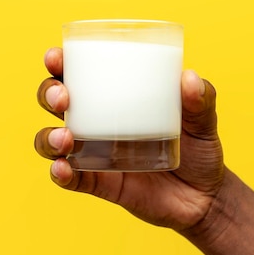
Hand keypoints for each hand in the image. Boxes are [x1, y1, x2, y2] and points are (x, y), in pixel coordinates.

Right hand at [34, 47, 224, 231]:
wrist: (205, 197)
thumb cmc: (200, 151)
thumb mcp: (204, 122)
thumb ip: (201, 99)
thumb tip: (189, 77)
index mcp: (117, 98)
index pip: (80, 74)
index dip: (59, 63)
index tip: (56, 57)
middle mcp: (99, 123)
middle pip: (56, 102)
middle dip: (48, 94)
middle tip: (63, 97)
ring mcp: (96, 155)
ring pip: (53, 140)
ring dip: (48, 136)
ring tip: (65, 138)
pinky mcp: (100, 184)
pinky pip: (71, 179)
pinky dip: (60, 174)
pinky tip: (63, 169)